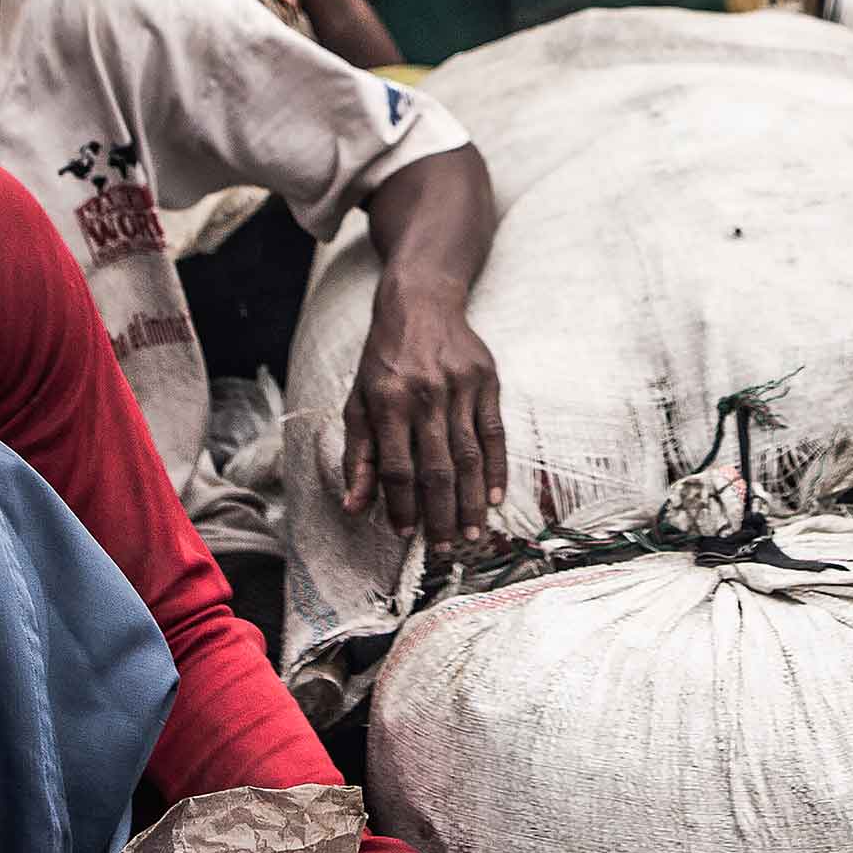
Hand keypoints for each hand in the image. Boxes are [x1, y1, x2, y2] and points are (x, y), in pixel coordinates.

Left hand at [342, 280, 506, 545]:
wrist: (421, 302)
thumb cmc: (383, 359)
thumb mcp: (358, 401)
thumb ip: (358, 455)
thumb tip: (354, 507)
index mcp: (388, 402)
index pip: (396, 468)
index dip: (401, 506)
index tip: (406, 534)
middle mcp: (425, 396)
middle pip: (437, 470)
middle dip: (441, 516)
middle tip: (445, 549)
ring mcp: (460, 389)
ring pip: (470, 457)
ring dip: (471, 501)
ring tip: (472, 534)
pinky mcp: (487, 383)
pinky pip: (495, 434)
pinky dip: (498, 469)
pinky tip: (496, 498)